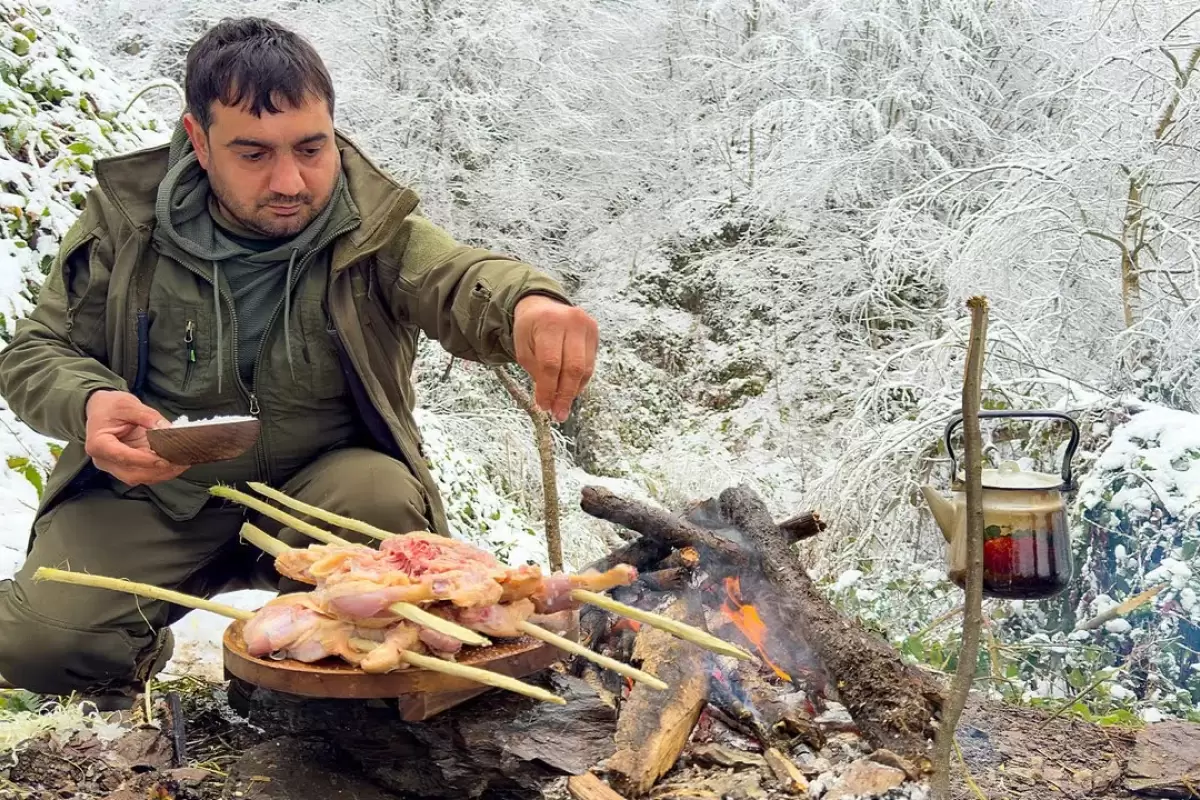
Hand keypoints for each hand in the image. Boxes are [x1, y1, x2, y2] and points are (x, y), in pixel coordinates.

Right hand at [84, 390, 189, 484]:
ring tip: (182, 462)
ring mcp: (114, 465)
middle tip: (181, 462)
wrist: (101, 409)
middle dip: (158, 470)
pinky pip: (143, 473)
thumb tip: (167, 429)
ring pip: (139, 477)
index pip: (123, 456)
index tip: (165, 459)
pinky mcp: (126, 466)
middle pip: (132, 473)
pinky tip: (175, 463)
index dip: (146, 460)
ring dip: (162, 473)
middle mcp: (104, 459)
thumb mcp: (128, 404)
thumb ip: (148, 416)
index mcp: (98, 444)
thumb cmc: (110, 406)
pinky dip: (160, 471)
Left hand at [513, 295, 598, 421]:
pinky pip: (590, 364)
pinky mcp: (595, 333)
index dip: (548, 389)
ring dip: (573, 391)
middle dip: (565, 395)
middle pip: (573, 367)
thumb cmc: (530, 331)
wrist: (542, 306)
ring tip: (563, 405)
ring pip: (585, 368)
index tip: (544, 406)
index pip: (551, 364)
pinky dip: (580, 381)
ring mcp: (587, 326)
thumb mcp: (524, 350)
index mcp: (548, 323)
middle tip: (559, 414)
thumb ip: (537, 372)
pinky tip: (570, 389)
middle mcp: (572, 321)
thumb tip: (551, 400)